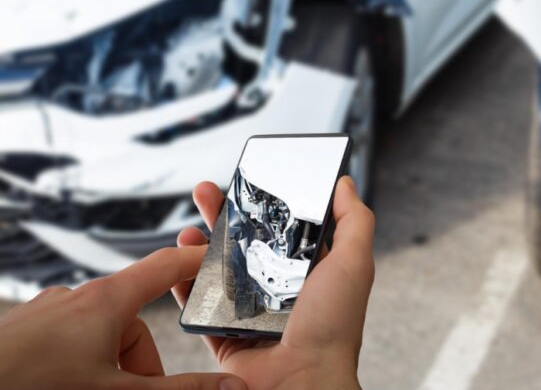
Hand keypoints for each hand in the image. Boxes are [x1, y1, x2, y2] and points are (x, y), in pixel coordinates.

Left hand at [0, 247, 247, 389]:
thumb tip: (228, 386)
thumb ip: (178, 389)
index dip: (198, 258)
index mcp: (106, 301)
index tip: (220, 257)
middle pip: (133, 320)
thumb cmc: (33, 386)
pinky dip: (83, 362)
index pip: (166, 266)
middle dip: (142, 361)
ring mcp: (49, 312)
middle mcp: (77, 297)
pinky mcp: (27, 328)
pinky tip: (68, 382)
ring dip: (112, 366)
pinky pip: (71, 338)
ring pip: (101, 333)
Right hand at [173, 176, 374, 389]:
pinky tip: (176, 261)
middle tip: (206, 191)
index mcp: (310, 271)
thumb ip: (354, 221)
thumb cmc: (333, 328)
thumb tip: (345, 184)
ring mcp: (251, 310)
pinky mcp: (226, 332)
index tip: (249, 180)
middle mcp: (280, 288)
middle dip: (224, 214)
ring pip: (218, 269)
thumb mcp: (353, 264)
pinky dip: (184, 283)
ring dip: (199, 244)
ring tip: (188, 224)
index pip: (284, 227)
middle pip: (245, 242)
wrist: (301, 382)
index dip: (266, 203)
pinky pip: (200, 304)